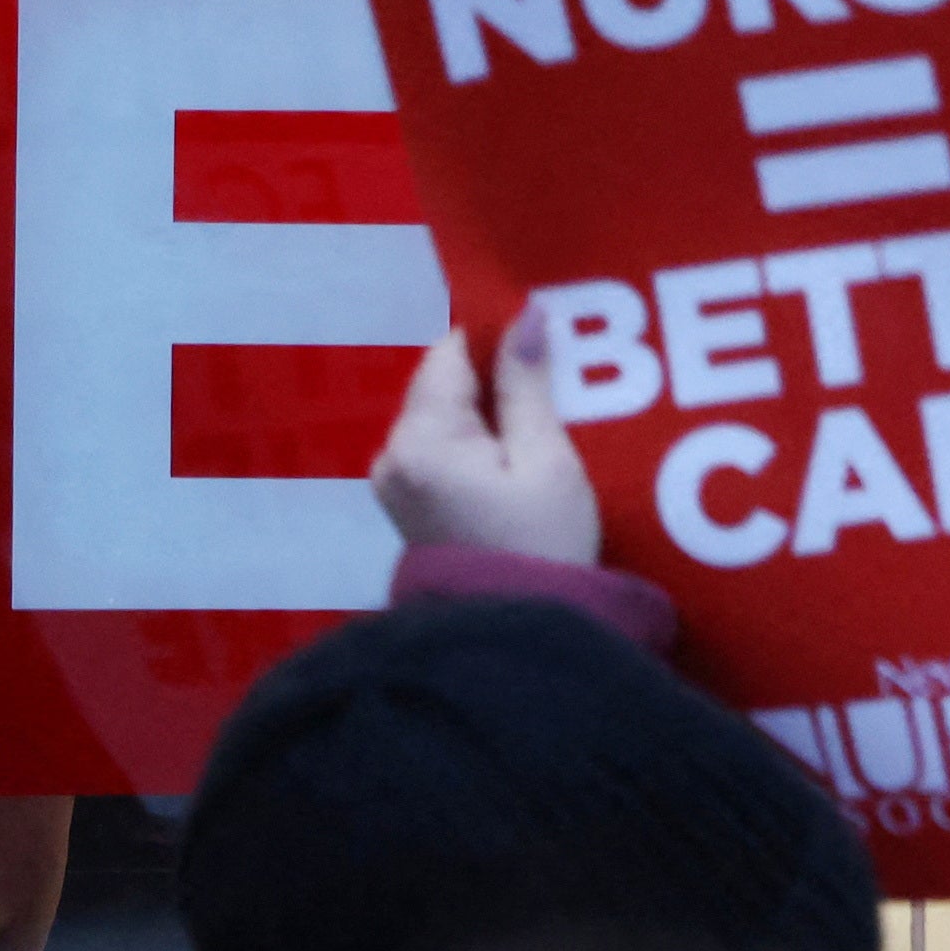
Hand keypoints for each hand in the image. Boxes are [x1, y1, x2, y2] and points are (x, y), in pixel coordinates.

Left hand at [373, 312, 599, 566]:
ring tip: (543, 419)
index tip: (548, 342)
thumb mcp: (547, 460)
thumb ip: (528, 386)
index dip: (497, 338)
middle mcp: (391, 454)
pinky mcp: (407, 505)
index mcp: (421, 439)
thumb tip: (524, 314)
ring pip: (442, 416)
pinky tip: (515, 455)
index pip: (449, 354)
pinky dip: (475, 441)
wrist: (513, 636)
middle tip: (558, 381)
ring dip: (488, 410)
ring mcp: (394, 482)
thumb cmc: (541, 545)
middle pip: (442, 385)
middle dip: (495, 377)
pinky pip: (439, 449)